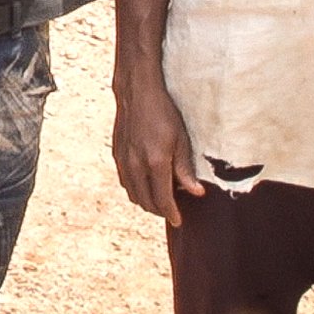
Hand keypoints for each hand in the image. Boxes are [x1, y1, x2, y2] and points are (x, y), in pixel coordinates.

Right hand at [112, 78, 204, 225]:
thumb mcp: (181, 140)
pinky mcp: (117, 154)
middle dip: (159, 210)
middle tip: (173, 210)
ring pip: (133, 194)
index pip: (162, 200)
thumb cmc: (163, 112)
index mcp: (155, 162)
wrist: (137, 92)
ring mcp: (123, 160)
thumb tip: (196, 192)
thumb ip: (186, 169)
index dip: (171, 214)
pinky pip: (125, 181)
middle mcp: (136, 165)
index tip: (179, 221)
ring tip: (161, 197)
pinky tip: (147, 181)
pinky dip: (136, 188)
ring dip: (146, 201)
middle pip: (146, 201)